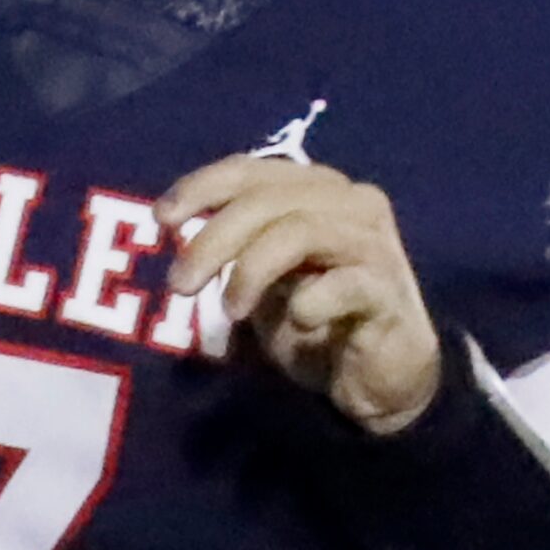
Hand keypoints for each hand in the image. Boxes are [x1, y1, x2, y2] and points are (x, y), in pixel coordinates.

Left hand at [156, 155, 441, 434]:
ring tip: (230, 310)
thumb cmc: (316, 320)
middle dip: (213, 239)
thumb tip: (176, 223)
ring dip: (250, 269)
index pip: (251, 170)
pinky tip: (300, 321)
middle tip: (180, 283)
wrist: (379, 378)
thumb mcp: (263, 276)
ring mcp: (374, 244)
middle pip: (267, 201)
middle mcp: (350, 202)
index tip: (161, 218)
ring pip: (299, 231)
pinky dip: (309, 302)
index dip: (201, 186)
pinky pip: (342, 285)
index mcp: (317, 189)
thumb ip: (234, 243)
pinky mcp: (388, 290)